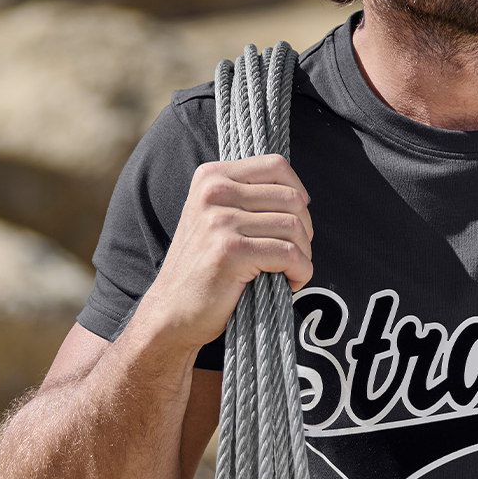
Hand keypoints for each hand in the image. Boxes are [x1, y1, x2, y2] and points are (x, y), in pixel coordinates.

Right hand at [137, 154, 313, 351]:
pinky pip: (289, 254)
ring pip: (294, 226)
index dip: (298, 192)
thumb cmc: (204, 268)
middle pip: (291, 198)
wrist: (173, 312)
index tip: (297, 220)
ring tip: (291, 270)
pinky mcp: (231, 251)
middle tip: (295, 254)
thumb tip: (300, 195)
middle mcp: (213, 192)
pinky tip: (291, 282)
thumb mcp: (215, 217)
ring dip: (303, 254)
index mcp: (211, 177)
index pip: (276, 166)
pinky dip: (301, 272)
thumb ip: (247, 197)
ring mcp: (220, 221)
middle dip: (305, 230)